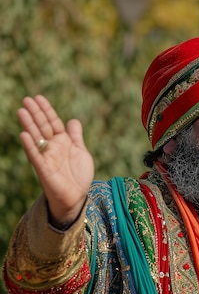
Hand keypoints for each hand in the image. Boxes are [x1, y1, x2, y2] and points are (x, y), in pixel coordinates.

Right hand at [18, 95, 93, 226]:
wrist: (77, 196)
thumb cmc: (78, 175)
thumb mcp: (81, 151)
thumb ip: (76, 137)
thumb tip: (73, 120)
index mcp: (62, 142)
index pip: (53, 122)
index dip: (46, 110)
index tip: (38, 97)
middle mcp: (52, 147)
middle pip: (43, 127)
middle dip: (36, 113)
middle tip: (26, 99)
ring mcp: (47, 157)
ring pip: (36, 138)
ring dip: (29, 125)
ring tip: (21, 111)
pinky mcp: (43, 169)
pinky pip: (35, 156)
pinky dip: (30, 145)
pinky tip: (24, 134)